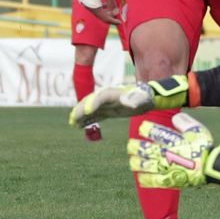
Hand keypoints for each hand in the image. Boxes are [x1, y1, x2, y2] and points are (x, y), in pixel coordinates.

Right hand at [69, 75, 188, 127]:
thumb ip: (137, 99)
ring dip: (81, 115)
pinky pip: (95, 114)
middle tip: (73, 119)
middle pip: (91, 101)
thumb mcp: (143, 98)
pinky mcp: (108, 110)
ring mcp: (107, 104)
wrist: (147, 98)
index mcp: (115, 93)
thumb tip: (131, 103)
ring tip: (72, 123)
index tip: (87, 111)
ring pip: (91, 108)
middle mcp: (108, 97)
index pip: (101, 97)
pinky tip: (80, 126)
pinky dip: (87, 119)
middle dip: (82, 109)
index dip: (94, 103)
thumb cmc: (146, 97)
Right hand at [72, 0, 119, 24]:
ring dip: (105, 11)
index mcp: (93, 7)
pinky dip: (100, 6)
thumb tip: (116, 13)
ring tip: (113, 10)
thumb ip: (112, 3)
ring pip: (96, 10)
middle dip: (109, 16)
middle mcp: (87, 6)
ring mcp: (84, 2)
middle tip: (118, 16)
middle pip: (100, 15)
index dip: (113, 21)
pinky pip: (93, 5)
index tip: (120, 22)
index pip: (104, 18)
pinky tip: (105, 4)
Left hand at [126, 113, 219, 193]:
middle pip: (146, 149)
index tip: (142, 127)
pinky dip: (145, 179)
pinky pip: (154, 181)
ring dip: (137, 163)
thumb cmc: (205, 147)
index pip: (156, 132)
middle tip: (130, 146)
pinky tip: (140, 177)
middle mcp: (167, 154)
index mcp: (174, 140)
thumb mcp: (198, 130)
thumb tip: (174, 117)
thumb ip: (185, 122)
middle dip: (136, 147)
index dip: (146, 129)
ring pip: (147, 165)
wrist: (212, 167)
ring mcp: (167, 168)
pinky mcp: (170, 180)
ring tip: (132, 161)